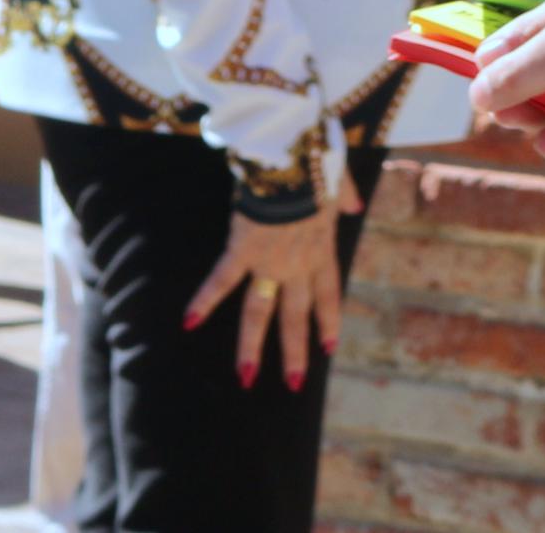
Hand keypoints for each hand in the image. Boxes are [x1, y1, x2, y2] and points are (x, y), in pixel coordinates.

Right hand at [181, 169, 361, 387]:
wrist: (293, 162)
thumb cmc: (315, 165)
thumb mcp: (339, 181)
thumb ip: (347, 195)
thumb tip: (355, 201)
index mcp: (321, 248)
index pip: (327, 294)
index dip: (328, 321)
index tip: (329, 347)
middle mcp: (297, 264)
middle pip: (295, 316)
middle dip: (296, 352)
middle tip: (294, 384)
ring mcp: (269, 262)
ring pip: (259, 312)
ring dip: (252, 347)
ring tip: (246, 377)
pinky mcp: (242, 249)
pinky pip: (222, 280)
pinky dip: (204, 300)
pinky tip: (189, 322)